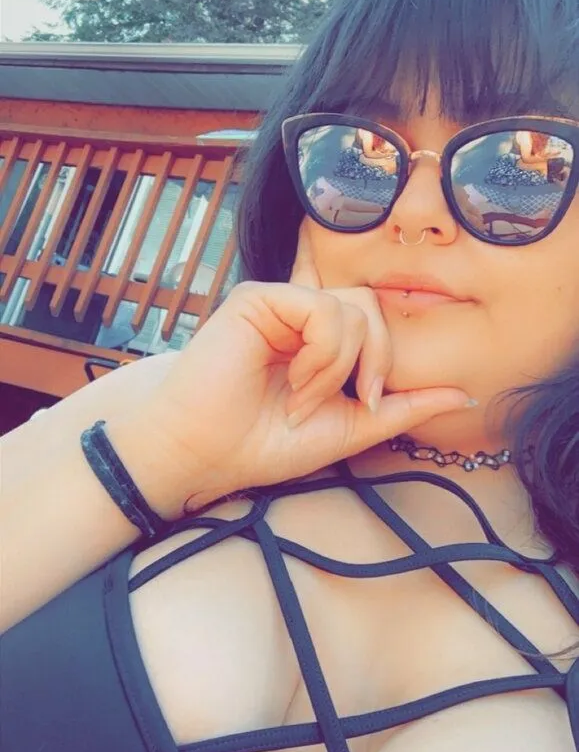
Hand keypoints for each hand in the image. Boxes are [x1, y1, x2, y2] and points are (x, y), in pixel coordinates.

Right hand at [143, 223, 472, 513]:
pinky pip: (324, 309)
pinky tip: (292, 378)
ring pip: (356, 309)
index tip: (370, 405)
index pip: (384, 324)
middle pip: (378, 308)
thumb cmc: (265, 443)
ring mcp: (283, 302)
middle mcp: (306, 315)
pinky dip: (321, 354)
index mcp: (326, 340)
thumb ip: (404, 408)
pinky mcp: (261, 297)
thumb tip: (463, 396)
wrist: (205, 454)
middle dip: (373, 364)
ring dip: (339, 367)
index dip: (388, 364)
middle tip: (339, 404)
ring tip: (301, 398)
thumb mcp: (351, 428)